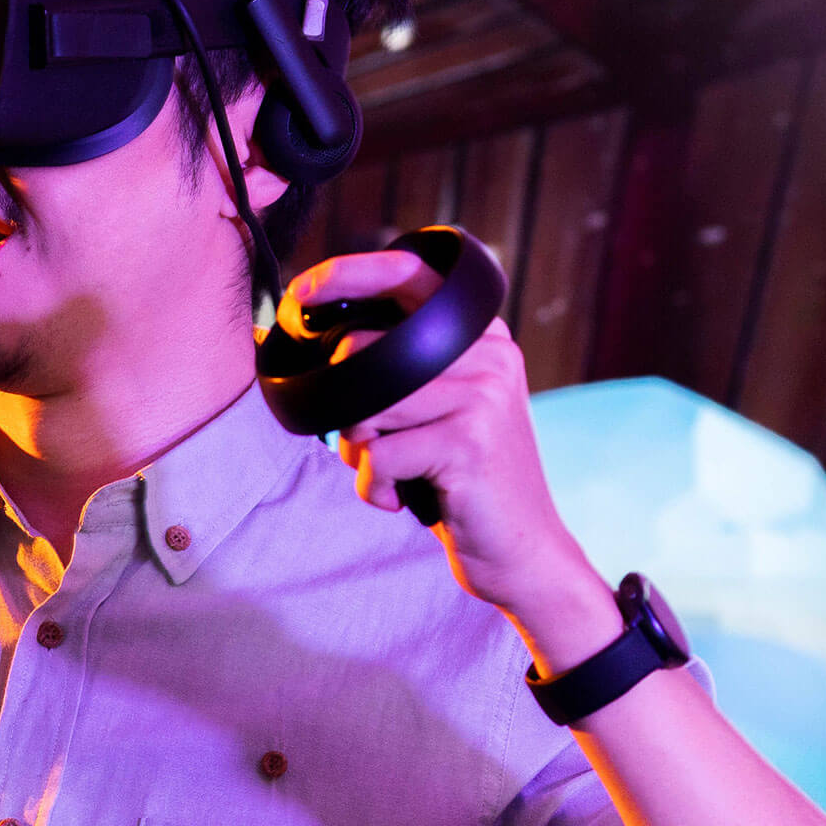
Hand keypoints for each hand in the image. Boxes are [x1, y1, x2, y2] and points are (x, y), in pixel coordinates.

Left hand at [282, 249, 607, 628]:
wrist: (523, 551)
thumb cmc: (460, 479)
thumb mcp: (441, 407)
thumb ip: (399, 367)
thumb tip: (304, 333)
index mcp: (482, 334)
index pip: (407, 275)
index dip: (346, 275)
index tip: (302, 294)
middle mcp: (488, 353)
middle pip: (361, 349)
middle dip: (346, 407)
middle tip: (375, 447)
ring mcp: (481, 395)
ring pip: (362, 405)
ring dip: (358, 451)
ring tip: (393, 473)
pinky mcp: (467, 441)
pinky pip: (376, 455)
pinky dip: (373, 487)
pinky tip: (402, 499)